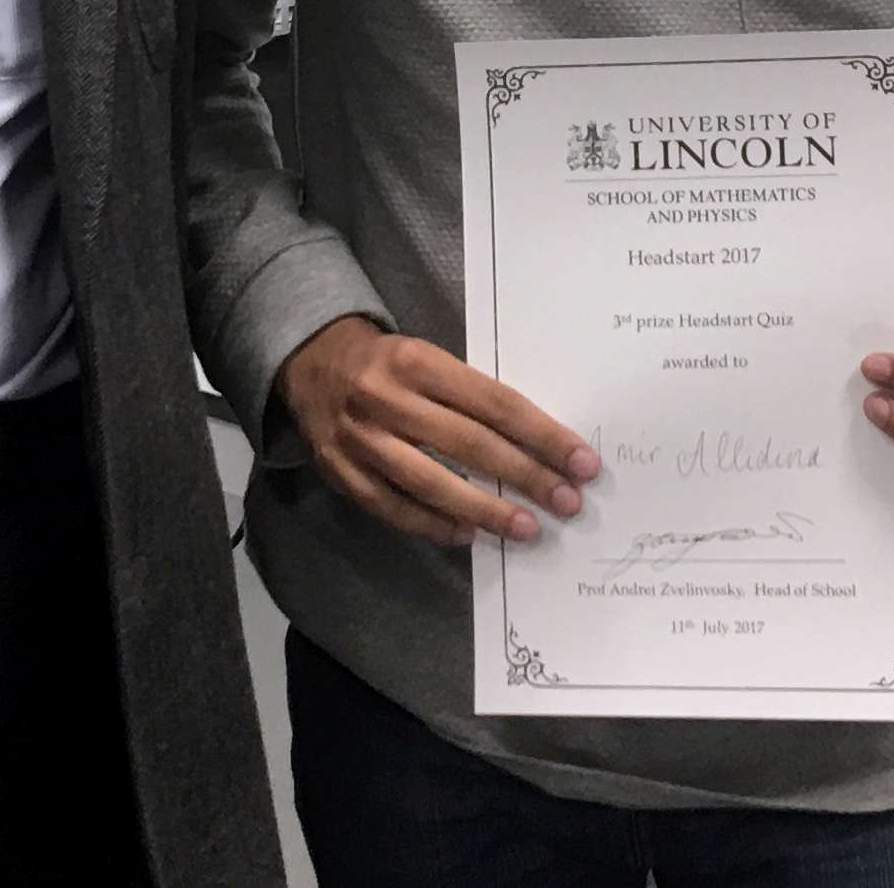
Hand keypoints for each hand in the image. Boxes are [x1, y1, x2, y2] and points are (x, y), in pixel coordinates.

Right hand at [276, 316, 600, 546]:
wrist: (312, 362)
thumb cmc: (390, 363)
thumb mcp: (429, 358)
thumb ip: (472, 395)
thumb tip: (538, 444)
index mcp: (419, 361)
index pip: (494, 403)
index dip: (542, 435)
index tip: (581, 462)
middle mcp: (387, 398)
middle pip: (469, 443)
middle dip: (525, 476)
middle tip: (568, 501)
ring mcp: (360, 439)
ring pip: (431, 482)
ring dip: (485, 510)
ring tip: (527, 529)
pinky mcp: (341, 472)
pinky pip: (393, 507)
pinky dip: (433, 524)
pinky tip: (468, 535)